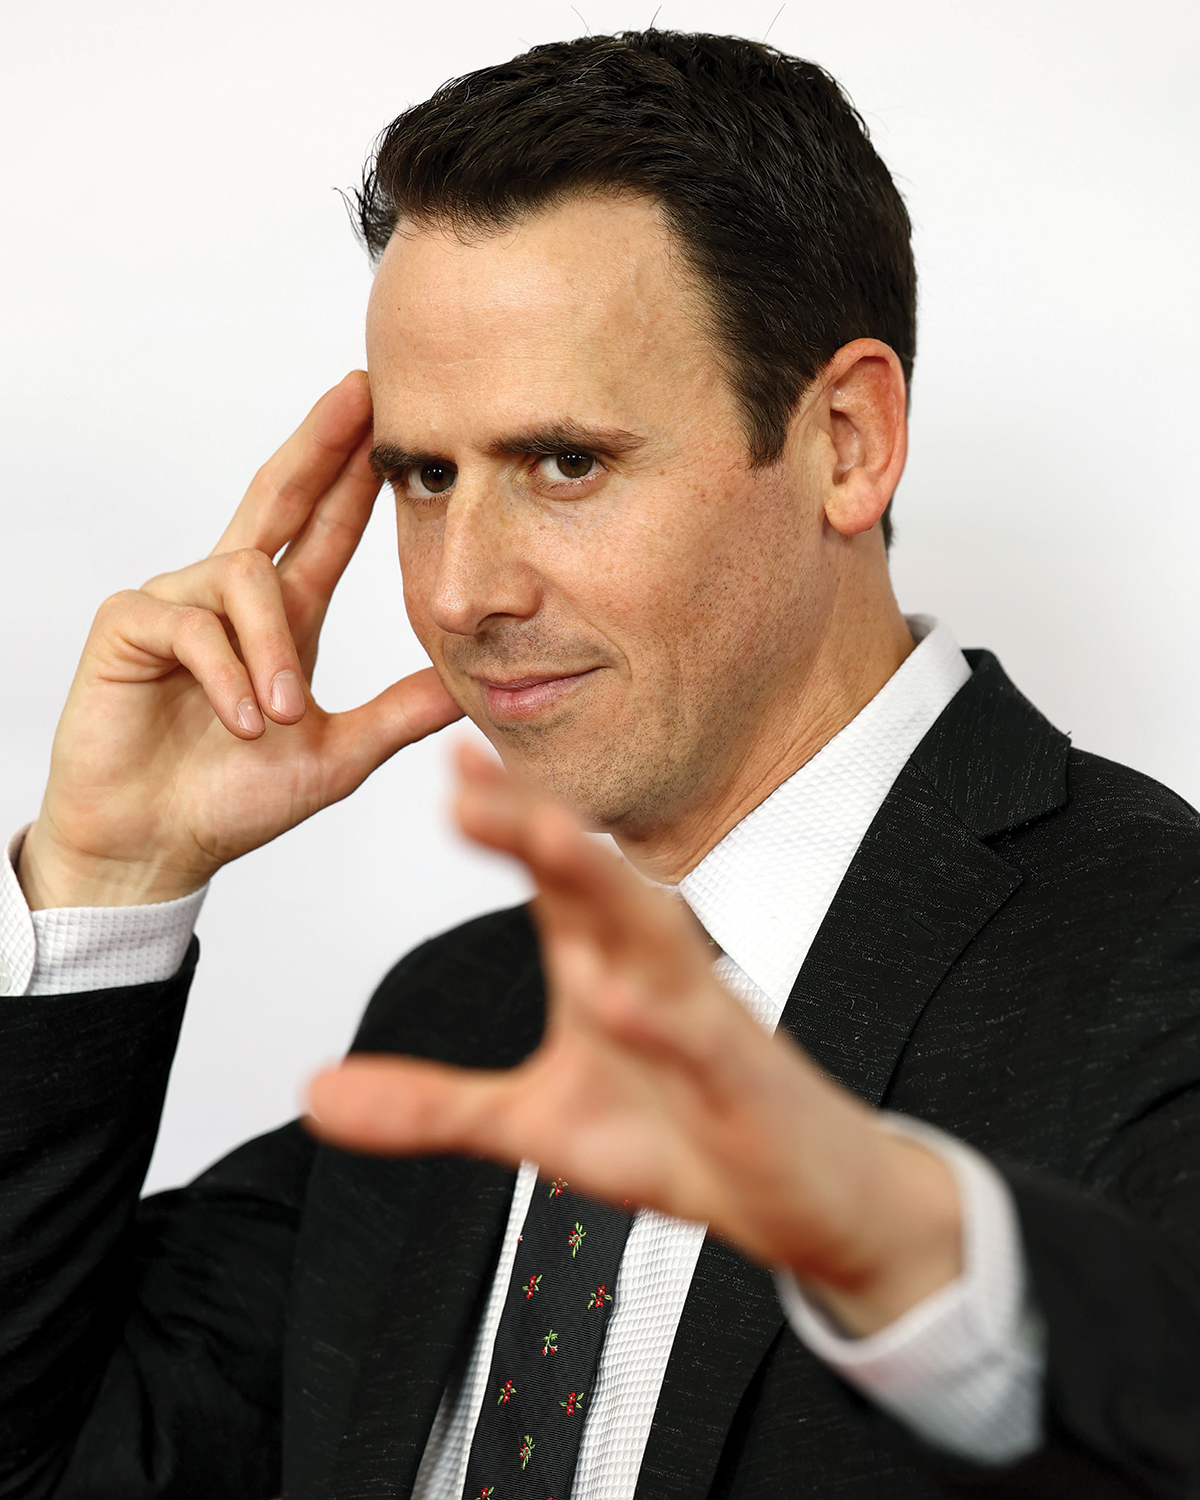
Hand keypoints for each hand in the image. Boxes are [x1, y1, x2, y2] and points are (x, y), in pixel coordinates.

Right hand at [18, 373, 462, 909]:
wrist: (156, 848)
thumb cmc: (233, 800)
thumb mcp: (337, 754)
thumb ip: (397, 713)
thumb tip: (467, 682)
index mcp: (282, 619)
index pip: (322, 529)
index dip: (351, 475)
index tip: (385, 421)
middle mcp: (229, 598)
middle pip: (276, 498)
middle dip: (319, 445)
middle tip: (358, 393)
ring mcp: (175, 604)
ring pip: (243, 579)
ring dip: (271, 650)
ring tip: (278, 717)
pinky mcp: (128, 627)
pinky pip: (191, 624)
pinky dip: (225, 673)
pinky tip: (239, 721)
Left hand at [308, 746, 961, 1334]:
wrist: (800, 1197)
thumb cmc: (678, 1134)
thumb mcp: (535, 1128)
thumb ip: (431, 1105)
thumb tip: (316, 1093)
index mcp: (604, 967)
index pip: (551, 880)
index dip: (503, 820)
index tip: (449, 761)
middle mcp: (651, 975)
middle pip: (592, 885)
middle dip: (533, 827)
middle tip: (471, 775)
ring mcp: (701, 1024)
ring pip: (654, 940)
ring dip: (602, 886)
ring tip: (546, 835)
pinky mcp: (742, 1085)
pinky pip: (701, 1045)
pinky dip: (664, 1020)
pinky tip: (623, 998)